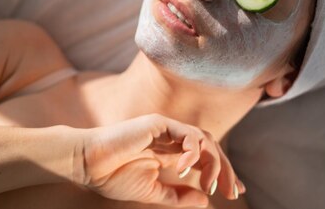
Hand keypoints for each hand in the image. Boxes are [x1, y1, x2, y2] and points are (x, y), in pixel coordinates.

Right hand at [74, 113, 243, 206]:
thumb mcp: (153, 192)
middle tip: (232, 192)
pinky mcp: (158, 123)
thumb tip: (206, 201)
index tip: (235, 191)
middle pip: (211, 147)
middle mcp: (172, 138)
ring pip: (204, 138)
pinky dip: (193, 149)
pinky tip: (186, 169)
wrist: (88, 165)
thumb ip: (178, 196)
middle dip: (225, 169)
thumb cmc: (113, 176)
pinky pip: (186, 132)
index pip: (206, 158)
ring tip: (210, 185)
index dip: (223, 172)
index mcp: (171, 153)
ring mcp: (166, 129)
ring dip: (213, 161)